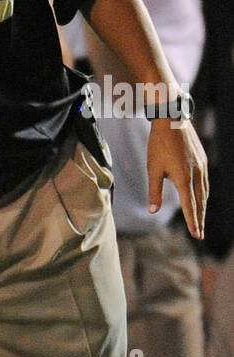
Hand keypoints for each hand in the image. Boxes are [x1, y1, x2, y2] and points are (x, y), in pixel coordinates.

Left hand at [148, 119, 207, 239]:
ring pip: (204, 192)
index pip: (189, 205)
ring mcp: (201, 167)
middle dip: (199, 219)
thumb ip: (154, 192)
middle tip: (199, 235)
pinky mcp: (202, 160)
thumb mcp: (153, 170)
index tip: (196, 235)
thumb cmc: (158, 145)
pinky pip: (204, 182)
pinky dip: (203, 194)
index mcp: (183, 178)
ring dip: (202, 208)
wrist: (172, 121)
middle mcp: (196, 174)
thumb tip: (153, 211)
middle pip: (199, 202)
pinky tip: (200, 198)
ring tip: (200, 220)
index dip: (192, 221)